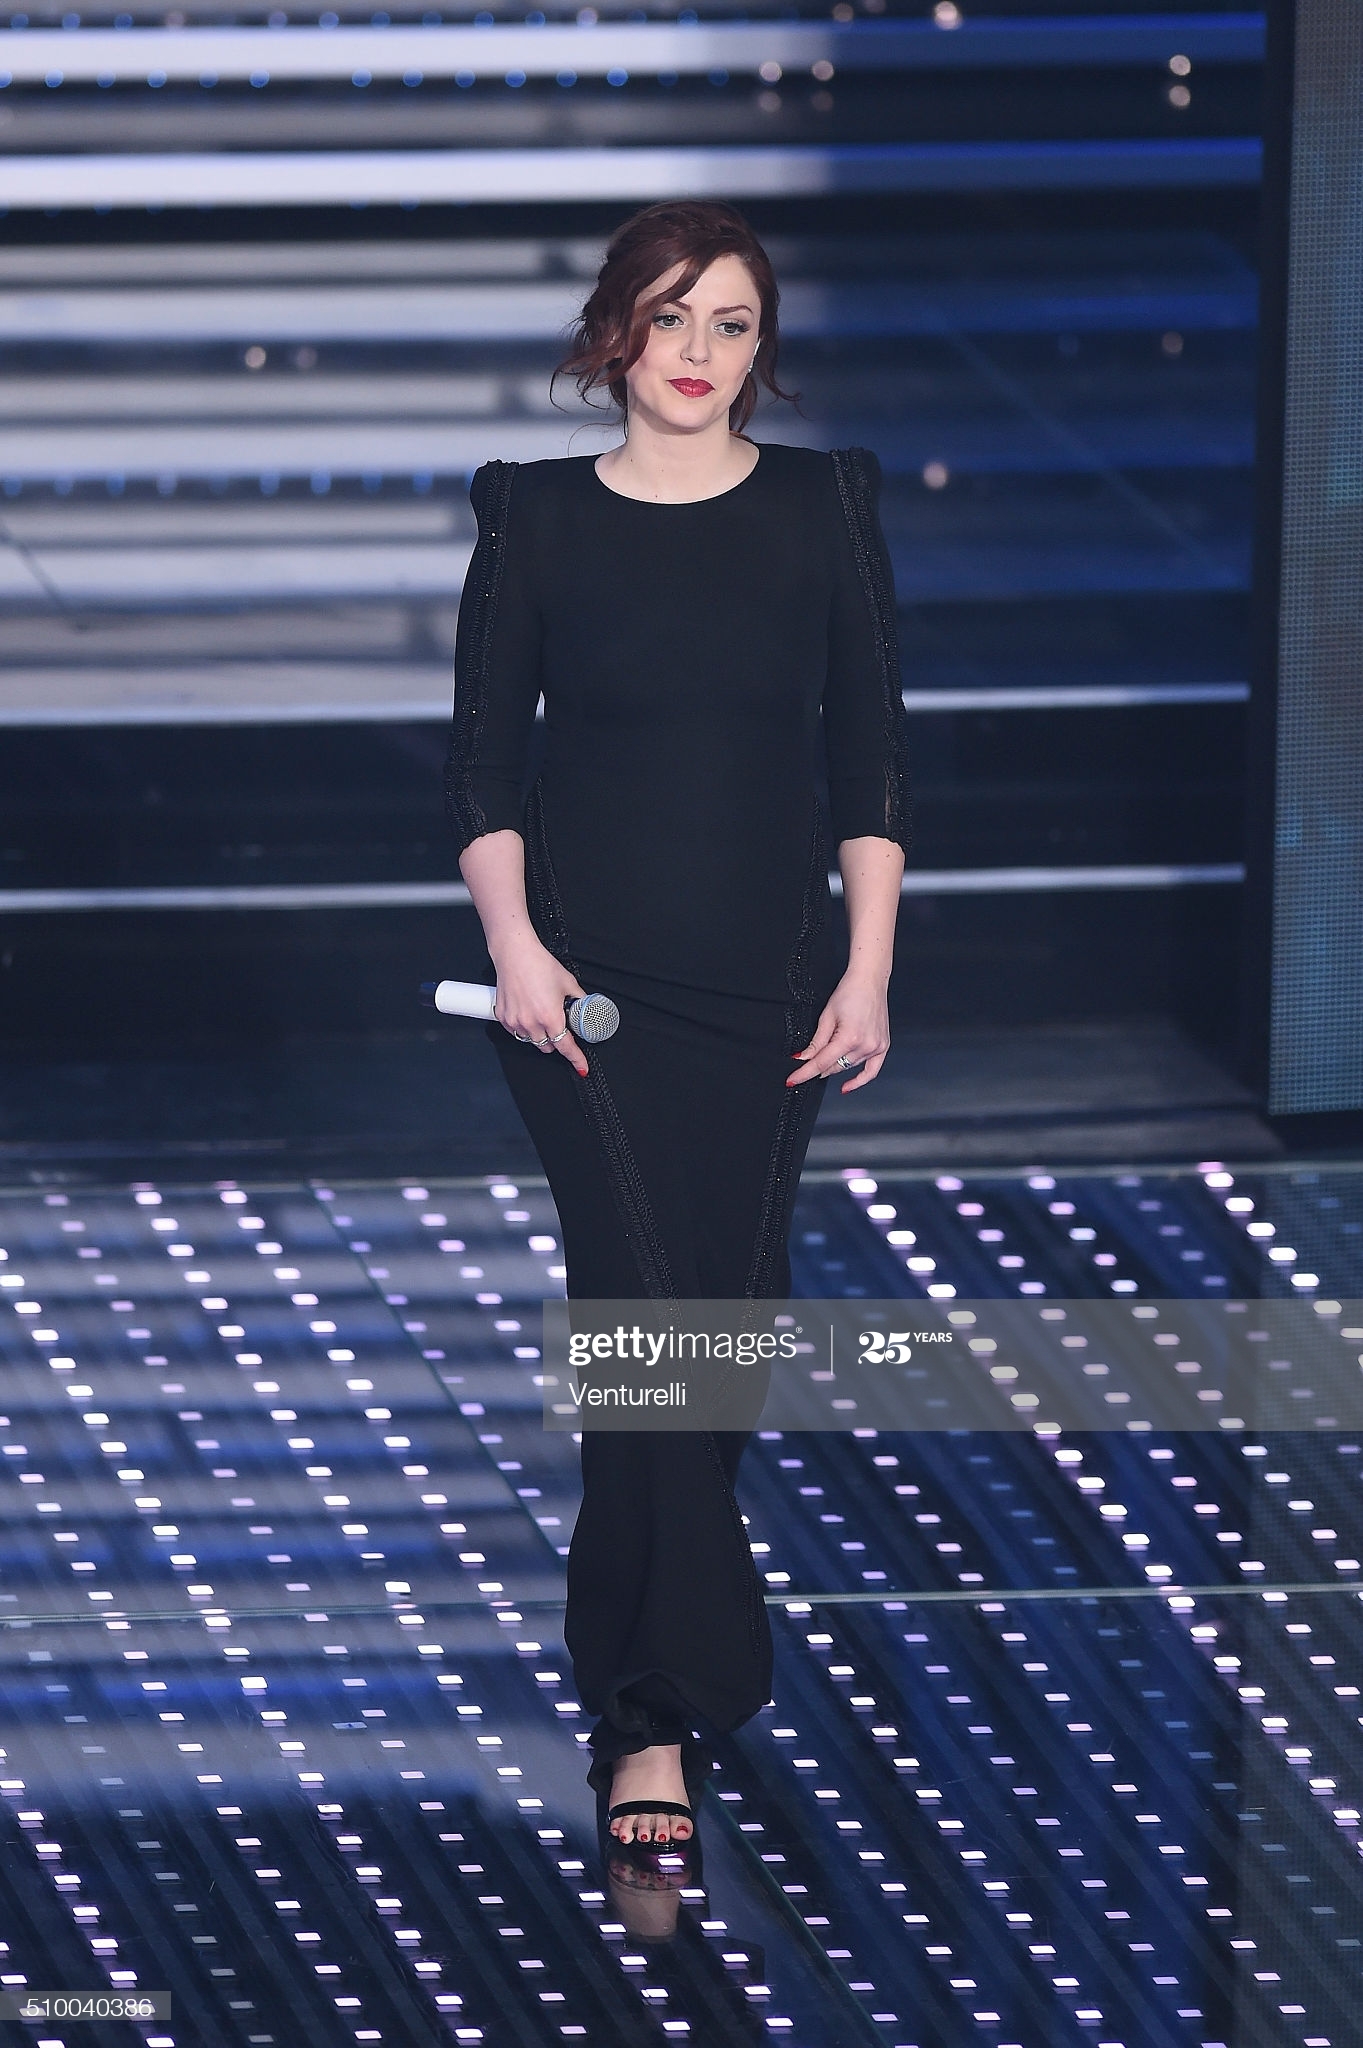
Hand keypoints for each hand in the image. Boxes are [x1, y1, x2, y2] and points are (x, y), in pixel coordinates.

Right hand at [490, 938, 590, 1075]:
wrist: (515, 954)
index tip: (581, 1067)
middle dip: (556, 1040)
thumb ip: (579, 1000)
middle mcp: (532, 1023)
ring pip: (531, 1041)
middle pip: (548, 1047)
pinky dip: (524, 1028)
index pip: (566, 1047)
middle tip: (558, 1025)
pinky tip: (528, 1012)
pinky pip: (516, 1032)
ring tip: (541, 1015)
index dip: (576, 1059)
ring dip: (539, 1035)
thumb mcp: (568, 983)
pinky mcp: (504, 1018)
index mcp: (551, 1018)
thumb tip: (586, 1008)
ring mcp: (516, 1022)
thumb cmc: (539, 965)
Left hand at [786, 973, 889, 1092]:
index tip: (793, 1080)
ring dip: (836, 1064)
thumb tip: (803, 1058)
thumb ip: (816, 1042)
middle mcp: (865, 1045)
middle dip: (819, 1066)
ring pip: (849, 1067)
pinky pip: (871, 1071)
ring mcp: (876, 1047)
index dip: (804, 1073)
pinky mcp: (883, 1046)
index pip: (821, 1063)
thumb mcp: (827, 1016)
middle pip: (835, 1067)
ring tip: (829, 1052)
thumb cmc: (850, 992)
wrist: (869, 981)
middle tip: (807, 1061)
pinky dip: (859, 1080)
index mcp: (849, 1038)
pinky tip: (847, 1086)